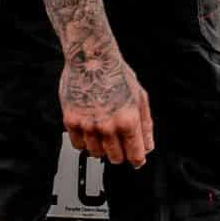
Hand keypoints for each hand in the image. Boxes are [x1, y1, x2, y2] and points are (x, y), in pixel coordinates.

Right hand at [61, 47, 153, 165]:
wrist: (91, 59)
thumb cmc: (117, 73)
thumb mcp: (140, 97)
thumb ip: (145, 125)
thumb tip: (148, 146)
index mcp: (128, 120)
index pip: (135, 154)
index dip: (137, 160)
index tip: (137, 161)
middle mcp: (107, 126)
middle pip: (115, 158)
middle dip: (120, 155)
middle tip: (120, 146)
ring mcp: (88, 125)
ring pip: (96, 154)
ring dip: (102, 149)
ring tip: (104, 135)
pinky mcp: (71, 121)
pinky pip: (78, 145)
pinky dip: (85, 143)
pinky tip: (90, 132)